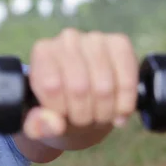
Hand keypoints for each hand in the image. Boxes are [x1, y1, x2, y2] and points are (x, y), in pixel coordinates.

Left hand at [24, 28, 138, 140]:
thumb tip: (54, 124)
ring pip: (104, 87)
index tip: (62, 116)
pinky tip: (118, 112)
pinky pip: (127, 81)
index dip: (60, 110)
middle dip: (84, 115)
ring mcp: (95, 38)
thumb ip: (38, 126)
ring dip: (104, 112)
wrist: (83, 99)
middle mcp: (67, 39)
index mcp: (43, 52)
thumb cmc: (59, 108)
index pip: (52, 85)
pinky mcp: (120, 44)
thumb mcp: (41, 122)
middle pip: (79, 87)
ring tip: (99, 116)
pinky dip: (125, 104)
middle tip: (84, 120)